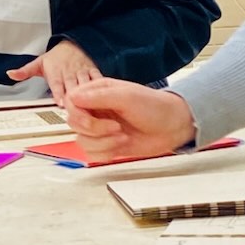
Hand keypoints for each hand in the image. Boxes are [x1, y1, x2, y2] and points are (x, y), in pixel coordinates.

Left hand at [7, 40, 100, 105]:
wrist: (73, 43)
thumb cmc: (56, 58)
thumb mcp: (39, 62)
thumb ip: (25, 71)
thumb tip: (9, 74)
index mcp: (55, 71)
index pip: (57, 84)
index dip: (59, 93)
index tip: (61, 102)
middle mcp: (69, 72)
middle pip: (72, 86)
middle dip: (74, 98)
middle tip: (76, 111)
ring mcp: (82, 72)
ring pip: (86, 84)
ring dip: (89, 95)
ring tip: (91, 108)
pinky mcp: (93, 71)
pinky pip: (98, 79)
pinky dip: (101, 88)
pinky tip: (105, 98)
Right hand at [63, 79, 196, 160]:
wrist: (173, 127)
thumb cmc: (155, 107)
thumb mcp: (127, 96)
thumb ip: (99, 96)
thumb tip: (73, 97)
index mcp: (97, 92)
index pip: (71, 102)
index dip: (78, 114)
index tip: (93, 119)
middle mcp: (96, 109)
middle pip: (73, 122)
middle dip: (94, 130)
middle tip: (115, 127)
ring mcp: (101, 128)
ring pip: (81, 140)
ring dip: (103, 142)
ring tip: (122, 136)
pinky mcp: (107, 144)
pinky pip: (92, 153)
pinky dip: (106, 152)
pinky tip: (121, 144)